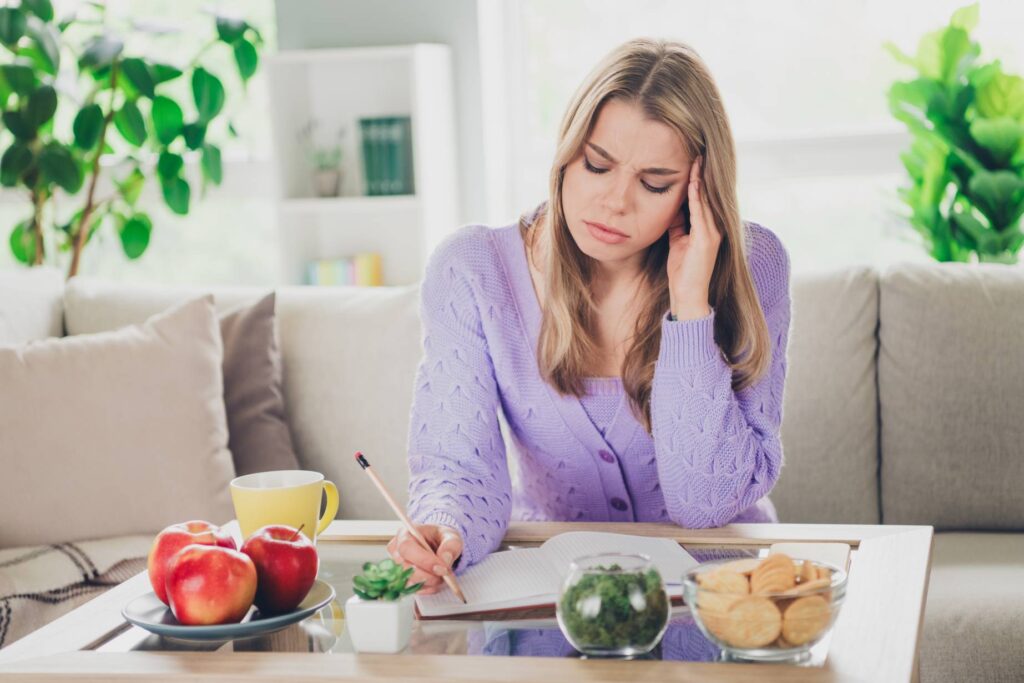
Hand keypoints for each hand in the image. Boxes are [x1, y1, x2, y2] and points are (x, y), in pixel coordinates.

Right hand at [385, 524, 462, 594]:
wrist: (440, 546)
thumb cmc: (441, 538)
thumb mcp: (451, 537)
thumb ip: (450, 546)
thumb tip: (444, 559)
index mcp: (405, 534)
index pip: (406, 548)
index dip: (423, 560)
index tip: (441, 568)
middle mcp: (396, 551)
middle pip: (405, 568)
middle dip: (428, 575)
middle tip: (445, 572)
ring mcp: (397, 568)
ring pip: (409, 582)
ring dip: (430, 582)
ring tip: (441, 573)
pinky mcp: (403, 581)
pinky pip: (414, 590)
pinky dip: (429, 587)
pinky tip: (436, 578)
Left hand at [667, 155, 721, 319]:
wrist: (687, 296)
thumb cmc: (682, 272)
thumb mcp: (677, 242)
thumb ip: (677, 225)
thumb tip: (672, 209)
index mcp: (707, 229)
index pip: (702, 199)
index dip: (697, 180)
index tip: (691, 161)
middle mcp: (714, 228)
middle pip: (707, 195)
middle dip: (702, 174)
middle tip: (697, 152)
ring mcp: (712, 233)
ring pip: (705, 200)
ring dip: (700, 179)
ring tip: (697, 159)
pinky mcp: (706, 240)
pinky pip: (700, 212)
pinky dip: (696, 196)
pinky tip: (693, 182)